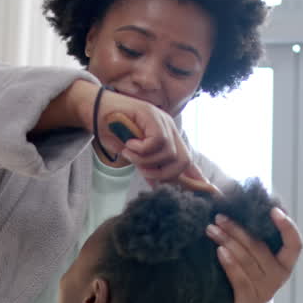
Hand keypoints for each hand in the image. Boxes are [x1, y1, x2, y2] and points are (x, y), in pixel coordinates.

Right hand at [69, 81, 207, 187]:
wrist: (94, 110)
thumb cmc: (111, 132)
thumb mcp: (133, 156)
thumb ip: (148, 167)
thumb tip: (158, 185)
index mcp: (167, 138)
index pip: (186, 160)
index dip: (196, 177)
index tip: (208, 192)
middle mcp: (169, 129)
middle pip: (184, 160)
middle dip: (166, 174)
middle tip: (144, 173)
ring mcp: (162, 120)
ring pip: (170, 153)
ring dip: (148, 162)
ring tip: (131, 155)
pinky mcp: (152, 115)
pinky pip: (158, 142)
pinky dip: (142, 150)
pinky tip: (129, 145)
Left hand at [206, 206, 302, 302]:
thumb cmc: (247, 278)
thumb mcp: (257, 260)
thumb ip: (257, 239)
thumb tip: (244, 207)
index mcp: (285, 263)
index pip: (295, 244)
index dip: (287, 227)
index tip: (273, 210)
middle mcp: (279, 277)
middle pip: (259, 248)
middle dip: (238, 230)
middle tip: (219, 217)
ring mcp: (265, 291)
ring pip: (246, 260)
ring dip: (227, 242)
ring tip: (211, 229)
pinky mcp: (249, 302)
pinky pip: (239, 279)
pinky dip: (229, 263)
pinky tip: (219, 251)